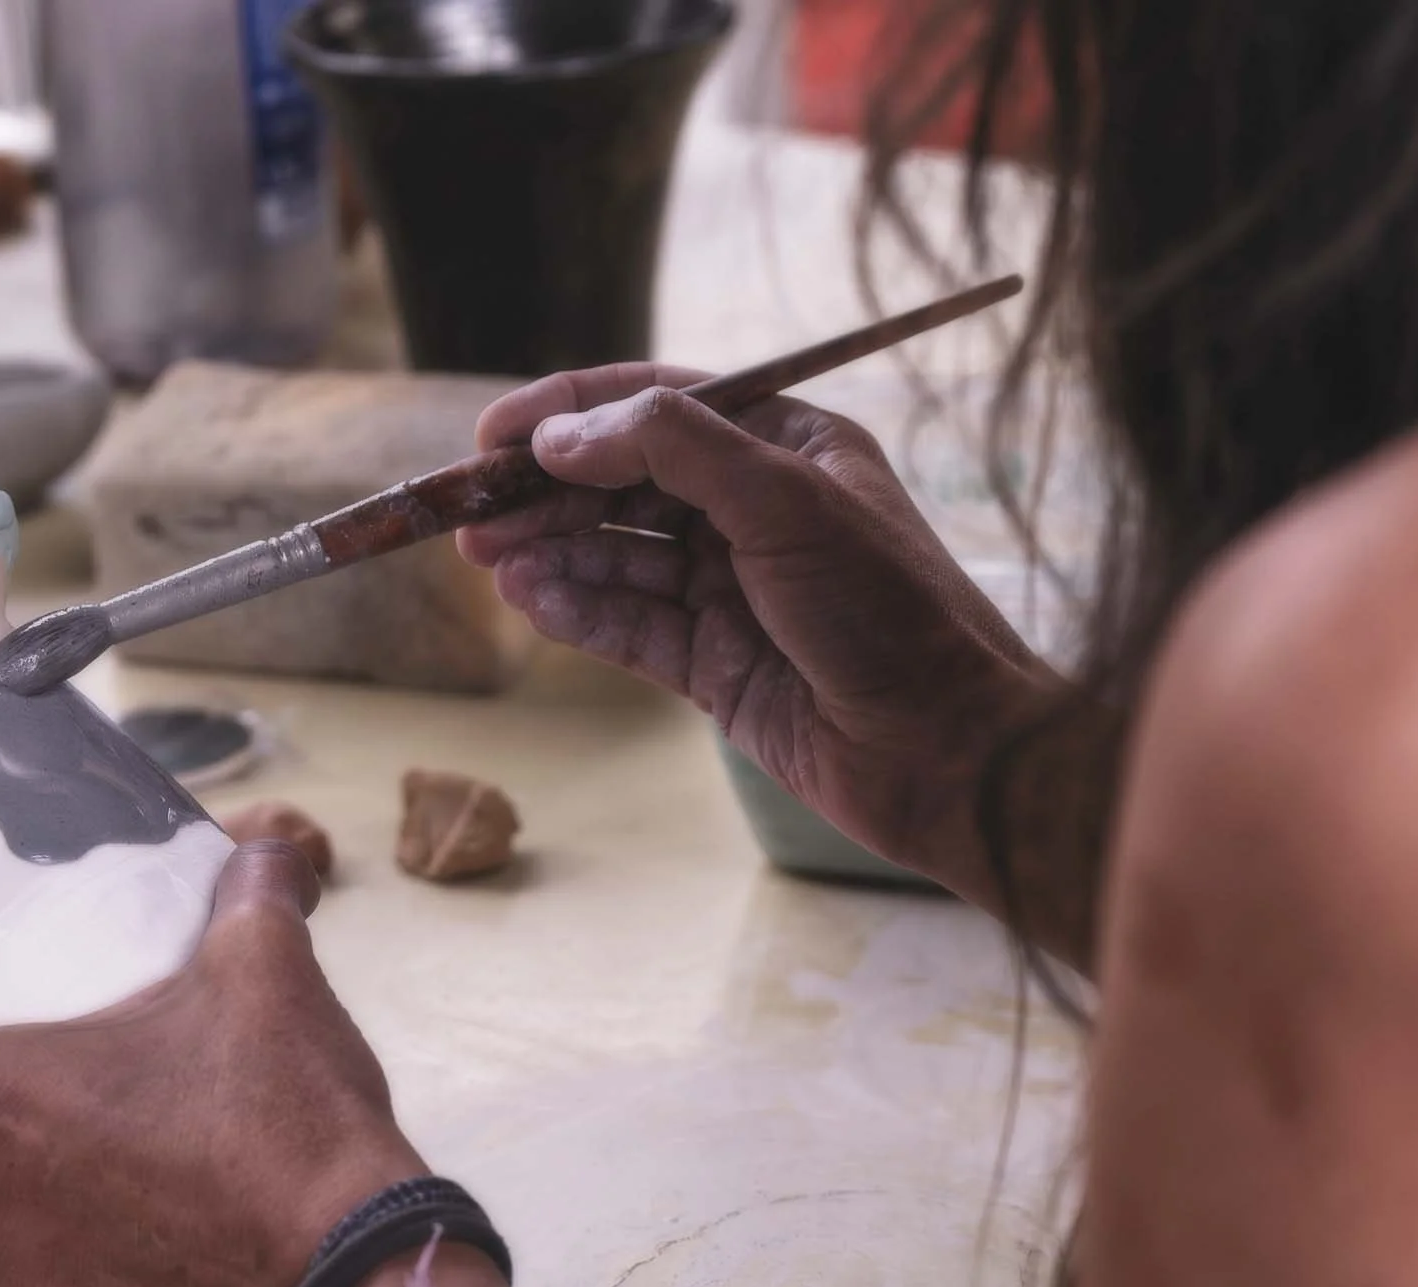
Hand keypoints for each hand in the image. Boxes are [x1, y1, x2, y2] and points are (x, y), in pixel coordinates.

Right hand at [457, 367, 1056, 896]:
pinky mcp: (714, 665)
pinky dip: (576, 610)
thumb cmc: (890, 610)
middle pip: (623, 482)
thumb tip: (563, 435)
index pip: (658, 405)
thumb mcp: (788, 500)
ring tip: (485, 558)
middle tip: (468, 512)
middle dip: (545, 492)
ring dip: (550, 552)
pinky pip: (628, 624)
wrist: (948, 751)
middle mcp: (755, 510)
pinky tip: (528, 602)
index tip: (491, 433)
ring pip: (616, 555)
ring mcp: (731, 589)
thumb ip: (673, 450)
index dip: (571, 411)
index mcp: (789, 445)